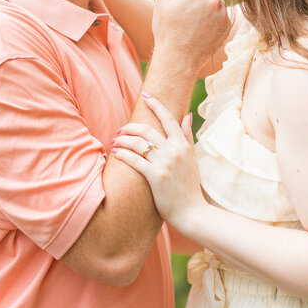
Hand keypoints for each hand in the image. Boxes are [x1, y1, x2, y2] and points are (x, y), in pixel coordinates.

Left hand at [112, 94, 205, 229]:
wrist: (192, 212)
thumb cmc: (190, 186)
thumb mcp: (192, 158)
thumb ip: (187, 136)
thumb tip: (187, 115)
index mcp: (183, 145)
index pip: (168, 118)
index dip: (156, 105)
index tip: (146, 95)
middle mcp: (174, 150)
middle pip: (147, 129)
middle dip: (130, 127)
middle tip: (120, 130)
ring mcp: (165, 163)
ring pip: (138, 143)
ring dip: (123, 140)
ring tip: (115, 142)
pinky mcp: (155, 176)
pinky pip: (135, 160)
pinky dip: (123, 155)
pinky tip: (116, 154)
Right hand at [152, 0, 229, 72]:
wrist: (179, 58)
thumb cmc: (167, 28)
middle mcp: (214, 0)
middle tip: (188, 7)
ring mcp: (223, 14)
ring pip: (218, 0)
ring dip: (209, 5)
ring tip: (194, 20)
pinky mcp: (227, 26)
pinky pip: (223, 14)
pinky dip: (214, 17)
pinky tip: (201, 28)